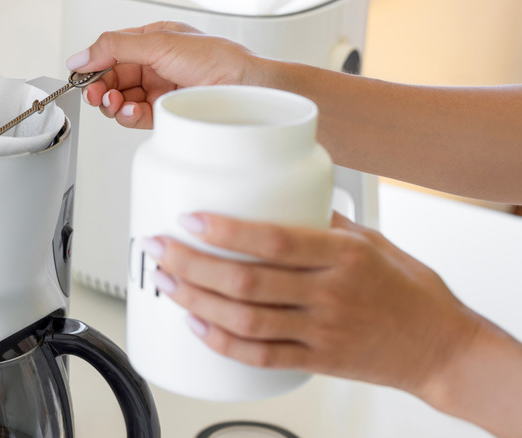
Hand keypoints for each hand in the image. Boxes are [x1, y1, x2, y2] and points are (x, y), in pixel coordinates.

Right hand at [65, 21, 263, 128]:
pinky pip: (135, 116)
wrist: (244, 88)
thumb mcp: (158, 43)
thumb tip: (82, 55)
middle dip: (99, 87)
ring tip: (113, 103)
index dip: (93, 64)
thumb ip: (114, 48)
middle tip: (93, 94)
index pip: (111, 52)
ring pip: (120, 100)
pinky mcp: (164, 113)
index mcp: (153, 41)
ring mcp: (159, 90)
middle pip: (112, 79)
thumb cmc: (217, 58)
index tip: (79, 75)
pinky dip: (127, 116)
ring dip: (111, 104)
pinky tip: (128, 112)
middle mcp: (155, 65)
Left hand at [143, 211, 485, 397]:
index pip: (273, 240)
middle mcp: (330, 294)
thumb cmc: (410, 291)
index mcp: (344, 256)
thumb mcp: (373, 241)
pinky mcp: (317, 361)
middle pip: (246, 281)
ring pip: (245, 321)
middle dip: (192, 265)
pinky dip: (223, 343)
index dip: (225, 232)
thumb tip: (278, 201)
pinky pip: (261, 356)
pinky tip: (196, 326)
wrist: (441, 347)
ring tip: (168, 282)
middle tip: (161, 249)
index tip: (189, 219)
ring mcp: (321, 331)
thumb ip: (323, 224)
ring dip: (197, 302)